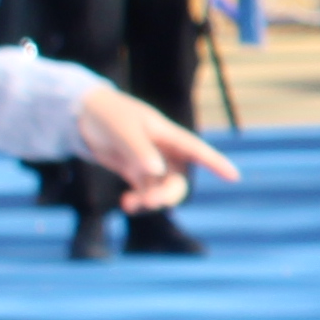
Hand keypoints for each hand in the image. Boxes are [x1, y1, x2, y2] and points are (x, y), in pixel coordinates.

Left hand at [63, 87, 237, 211]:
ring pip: (161, 189)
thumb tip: (157, 173)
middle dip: (168, 194)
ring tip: (129, 204)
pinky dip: (137, 201)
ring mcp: (149, 162)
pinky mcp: (135, 171)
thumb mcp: (124, 130)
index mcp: (167, 135)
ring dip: (150, 200)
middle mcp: (163, 151)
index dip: (216, 163)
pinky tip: (126, 204)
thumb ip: (140, 150)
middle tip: (150, 202)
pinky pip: (144, 191)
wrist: (85, 115)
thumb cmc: (109, 116)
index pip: (197, 150)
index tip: (234, 177)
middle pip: (178, 179)